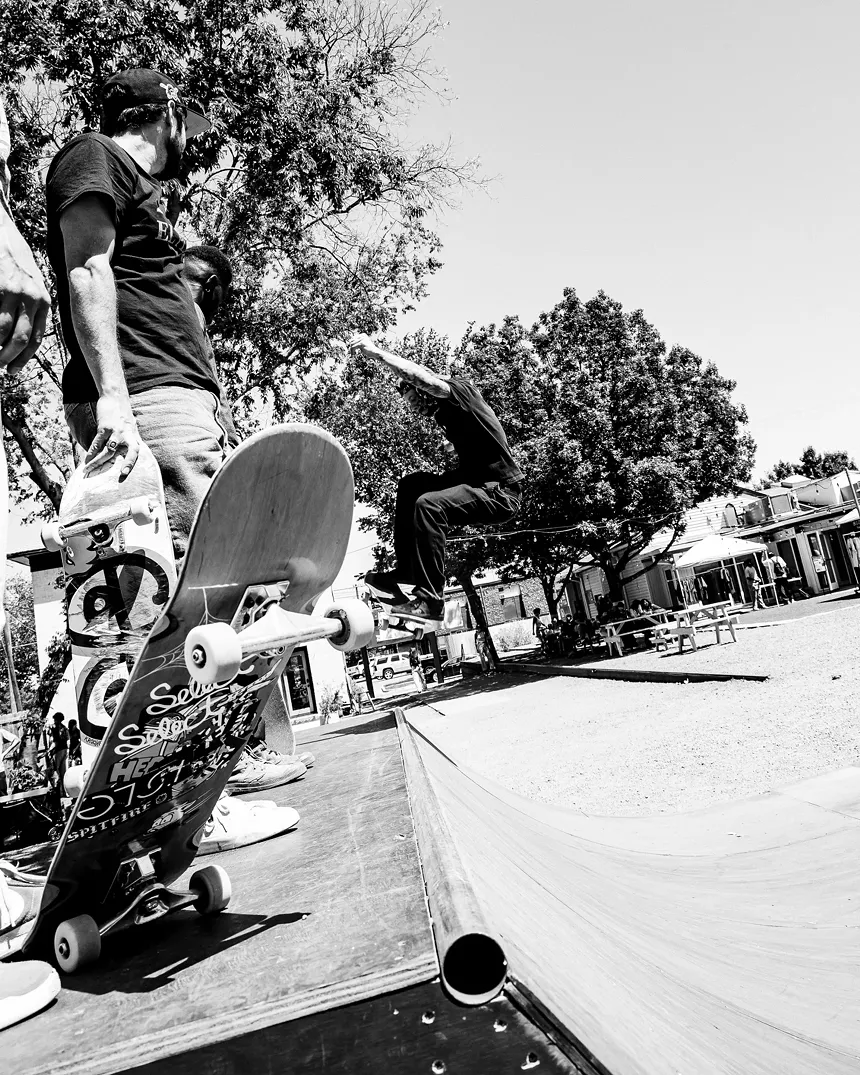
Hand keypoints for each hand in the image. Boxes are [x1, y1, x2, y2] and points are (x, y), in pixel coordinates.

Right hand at [0, 212, 49, 371]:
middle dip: (8, 357)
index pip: (36, 339)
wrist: (4, 236)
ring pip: (3, 330)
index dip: (23, 358)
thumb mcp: (33, 285)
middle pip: (20, 339)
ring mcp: (13, 292)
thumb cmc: (17, 262)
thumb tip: (21, 337)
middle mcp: (32, 298)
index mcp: (44, 302)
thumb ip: (32, 309)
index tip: (13, 370)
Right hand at [84, 395, 140, 479]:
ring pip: (107, 450)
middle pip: (126, 452)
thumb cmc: (123, 415)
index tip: (124, 473)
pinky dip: (91, 453)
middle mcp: (127, 435)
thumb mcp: (131, 428)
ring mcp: (116, 431)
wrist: (115, 397)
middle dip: (118, 464)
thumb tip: (131, 456)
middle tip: (110, 477)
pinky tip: (86, 460)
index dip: (131, 462)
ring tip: (87, 471)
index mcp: (134, 437)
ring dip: (96, 462)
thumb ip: (131, 441)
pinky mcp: (104, 427)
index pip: (136, 452)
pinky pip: (96, 443)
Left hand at [346, 332, 381, 360]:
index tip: (352, 350)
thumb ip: (358, 342)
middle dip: (351, 347)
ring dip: (351, 350)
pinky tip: (353, 355)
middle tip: (352, 352)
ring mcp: (361, 339)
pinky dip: (352, 351)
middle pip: (352, 340)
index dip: (352, 344)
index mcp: (363, 335)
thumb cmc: (369, 350)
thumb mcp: (363, 344)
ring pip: (352, 344)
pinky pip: (353, 347)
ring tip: (353, 354)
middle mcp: (362, 335)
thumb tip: (350, 342)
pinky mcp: (361, 343)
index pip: (353, 338)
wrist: (375, 352)